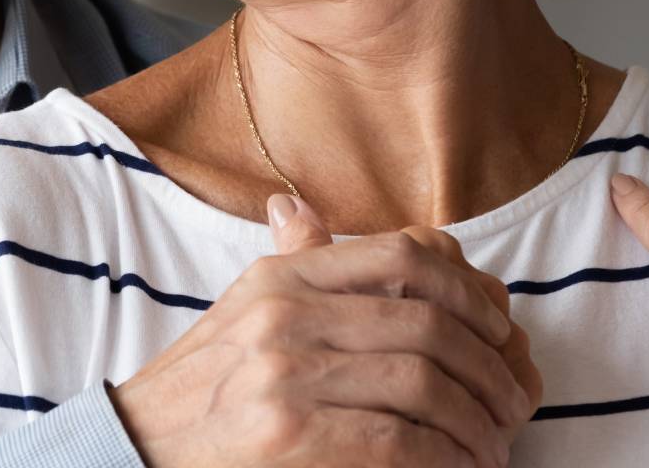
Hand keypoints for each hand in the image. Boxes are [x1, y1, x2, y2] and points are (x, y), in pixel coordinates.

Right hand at [109, 194, 539, 467]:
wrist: (136, 449)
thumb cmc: (200, 389)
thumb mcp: (240, 311)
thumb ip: (289, 264)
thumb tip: (292, 207)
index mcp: (283, 278)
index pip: (404, 255)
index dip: (469, 289)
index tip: (498, 327)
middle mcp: (287, 314)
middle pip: (427, 321)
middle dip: (488, 366)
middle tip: (512, 402)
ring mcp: (286, 373)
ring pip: (423, 381)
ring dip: (476, 422)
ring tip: (493, 448)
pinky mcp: (290, 435)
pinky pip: (398, 440)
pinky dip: (444, 458)